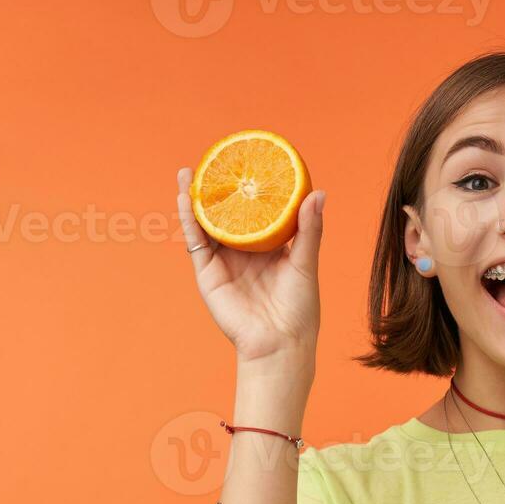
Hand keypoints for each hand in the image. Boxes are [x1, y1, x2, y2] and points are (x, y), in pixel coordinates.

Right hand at [176, 168, 325, 362]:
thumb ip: (309, 230)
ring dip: (197, 198)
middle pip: (228, 214)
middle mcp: (244, 252)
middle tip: (216, 160)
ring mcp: (224, 262)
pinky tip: (185, 199)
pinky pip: (196, 242)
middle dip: (219, 190)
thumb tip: (318, 193)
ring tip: (192, 172)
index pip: (257, 213)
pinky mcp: (208, 273)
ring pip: (207, 224)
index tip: (249, 164)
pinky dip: (189, 220)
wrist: (279, 343)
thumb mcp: (306, 263)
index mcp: (269, 248)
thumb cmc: (299, 309)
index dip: (251, 191)